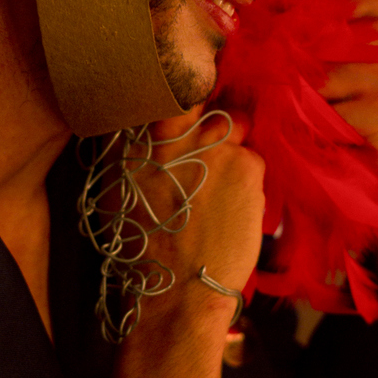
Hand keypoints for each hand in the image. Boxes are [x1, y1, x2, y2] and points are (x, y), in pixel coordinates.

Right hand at [110, 106, 264, 377]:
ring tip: (221, 194)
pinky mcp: (249, 166)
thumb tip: (153, 129)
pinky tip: (234, 210)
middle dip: (218, 123)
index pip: (175, 87)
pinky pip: (255, 161)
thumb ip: (139, 150)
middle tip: (214, 151)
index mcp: (143, 136)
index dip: (190, 89)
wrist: (176, 290)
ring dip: (234, 155)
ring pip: (239, 134)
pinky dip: (249, 181)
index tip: (197, 96)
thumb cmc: (142, 249)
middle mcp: (180, 131)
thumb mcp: (122, 189)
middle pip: (214, 105)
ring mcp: (217, 145)